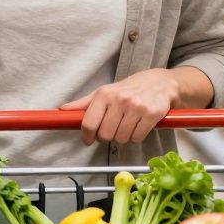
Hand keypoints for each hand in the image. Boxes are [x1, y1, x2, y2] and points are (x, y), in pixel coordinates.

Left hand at [60, 69, 179, 145]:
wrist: (161, 83)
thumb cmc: (129, 88)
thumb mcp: (105, 91)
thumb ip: (84, 103)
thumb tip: (62, 110)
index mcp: (104, 94)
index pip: (89, 123)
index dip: (87, 136)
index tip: (88, 139)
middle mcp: (120, 100)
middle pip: (106, 135)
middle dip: (107, 136)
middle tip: (112, 129)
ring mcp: (137, 107)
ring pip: (122, 138)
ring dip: (123, 137)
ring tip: (127, 124)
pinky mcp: (152, 114)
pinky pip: (138, 137)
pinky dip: (137, 136)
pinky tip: (139, 125)